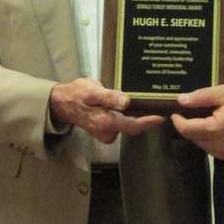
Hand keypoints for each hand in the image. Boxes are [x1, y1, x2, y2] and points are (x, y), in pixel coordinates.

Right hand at [49, 78, 163, 142]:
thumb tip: (126, 102)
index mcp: (106, 123)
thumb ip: (109, 97)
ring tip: (150, 103)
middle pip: (133, 127)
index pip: (132, 125)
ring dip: (138, 116)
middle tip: (160, 107)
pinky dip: (129, 116)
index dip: (148, 122)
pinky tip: (135, 106)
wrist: (61, 103)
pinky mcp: (106, 129)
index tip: (161, 117)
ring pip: (128, 125)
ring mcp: (107, 132)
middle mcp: (108, 132)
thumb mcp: (92, 91)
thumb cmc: (78, 94)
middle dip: (147, 119)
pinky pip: (122, 123)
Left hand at [171, 84, 223, 166]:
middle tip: (195, 114)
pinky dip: (217, 144)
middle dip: (192, 127)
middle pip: (195, 139)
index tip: (175, 112)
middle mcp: (218, 148)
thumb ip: (200, 97)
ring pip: (206, 147)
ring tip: (211, 121)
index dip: (178, 121)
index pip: (186, 129)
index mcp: (213, 130)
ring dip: (204, 136)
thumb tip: (180, 100)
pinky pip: (219, 152)